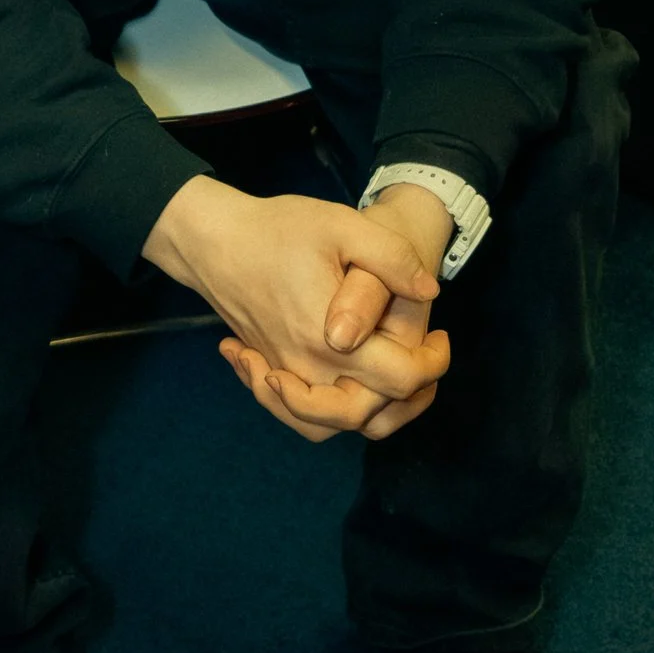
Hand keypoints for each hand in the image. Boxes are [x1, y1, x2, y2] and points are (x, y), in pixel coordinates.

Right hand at [143, 177, 449, 442]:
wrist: (211, 240)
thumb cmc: (277, 229)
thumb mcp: (342, 226)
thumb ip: (391, 257)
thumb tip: (429, 292)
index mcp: (331, 339)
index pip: (400, 381)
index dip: (433, 365)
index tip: (441, 337)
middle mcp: (306, 368)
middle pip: (367, 417)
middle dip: (407, 399)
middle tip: (423, 360)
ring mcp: (283, 374)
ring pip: (328, 426)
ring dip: (366, 414)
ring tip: (390, 383)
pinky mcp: (268, 370)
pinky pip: (298, 415)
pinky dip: (322, 414)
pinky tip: (343, 383)